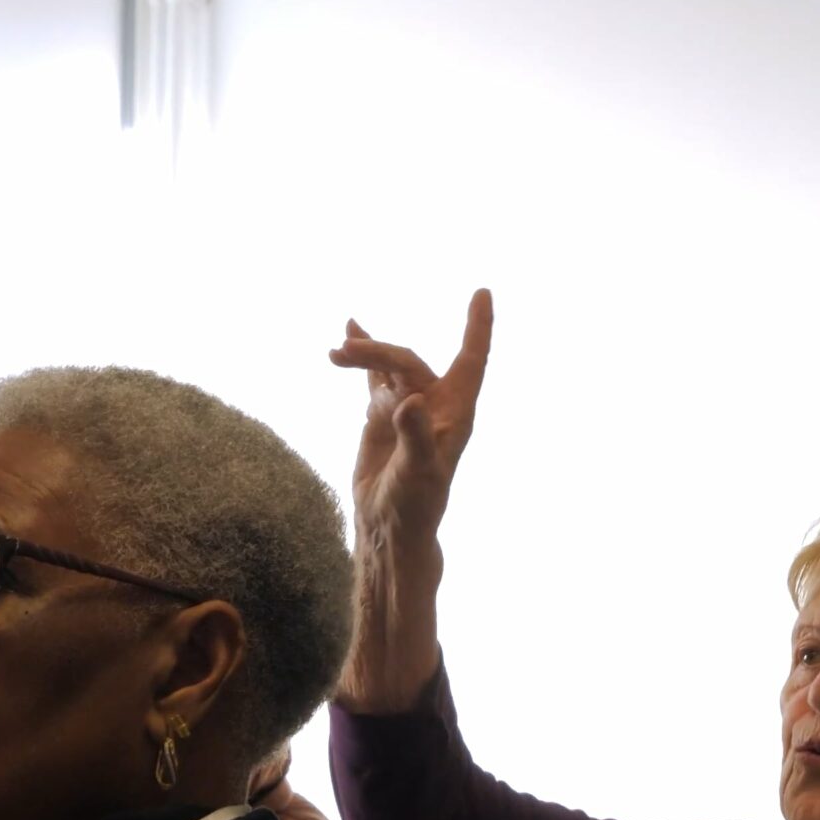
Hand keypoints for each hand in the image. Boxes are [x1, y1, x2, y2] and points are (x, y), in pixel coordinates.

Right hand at [329, 290, 494, 711]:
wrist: (389, 526)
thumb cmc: (417, 505)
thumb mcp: (419, 472)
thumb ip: (415, 434)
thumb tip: (409, 400)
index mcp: (456, 413)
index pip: (472, 360)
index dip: (479, 327)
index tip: (482, 293)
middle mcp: (435, 404)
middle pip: (410, 361)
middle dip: (379, 351)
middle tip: (343, 354)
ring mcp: (408, 407)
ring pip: (389, 366)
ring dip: (365, 354)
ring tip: (336, 353)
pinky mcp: (383, 415)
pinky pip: (374, 376)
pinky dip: (362, 358)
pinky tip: (349, 332)